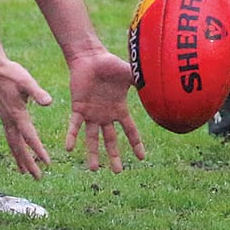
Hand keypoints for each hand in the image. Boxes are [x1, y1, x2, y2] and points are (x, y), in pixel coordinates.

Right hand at [0, 56, 53, 178]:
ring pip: (12, 143)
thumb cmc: (10, 72)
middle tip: (37, 178)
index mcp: (17, 114)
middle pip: (19, 147)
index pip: (29, 137)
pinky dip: (14, 147)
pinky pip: (9, 136)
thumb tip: (48, 102)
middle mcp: (10, 120)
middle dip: (28, 163)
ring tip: (25, 172)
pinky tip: (18, 149)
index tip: (47, 163)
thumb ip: (37, 92)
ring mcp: (5, 118)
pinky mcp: (4, 115)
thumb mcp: (26, 80)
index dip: (38, 150)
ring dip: (19, 158)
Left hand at [64, 49, 145, 172]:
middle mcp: (105, 115)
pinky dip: (72, 137)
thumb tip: (160, 84)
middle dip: (114, 156)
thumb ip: (141, 81)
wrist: (90, 57)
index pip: (130, 131)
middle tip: (118, 172)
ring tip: (93, 169)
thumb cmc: (110, 64)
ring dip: (92, 153)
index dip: (136, 144)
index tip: (141, 158)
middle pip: (110, 140)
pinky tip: (69, 149)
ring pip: (92, 138)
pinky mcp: (78, 108)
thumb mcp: (129, 74)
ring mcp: (91, 113)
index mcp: (119, 110)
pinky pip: (74, 126)